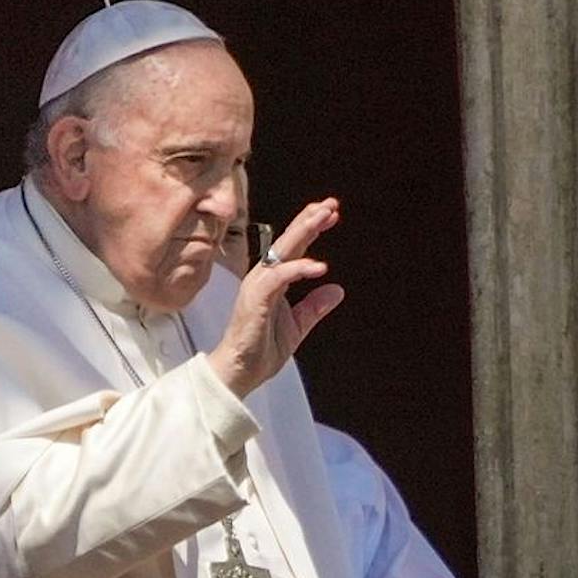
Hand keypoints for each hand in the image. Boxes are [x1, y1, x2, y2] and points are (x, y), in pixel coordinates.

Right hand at [206, 197, 344, 398]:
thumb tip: (337, 290)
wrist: (240, 374)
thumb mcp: (298, 326)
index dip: (312, 228)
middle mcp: (264, 278)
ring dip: (304, 232)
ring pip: (282, 251)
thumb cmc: (261, 350)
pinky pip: (278, 277)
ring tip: (325, 217)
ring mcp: (257, 286)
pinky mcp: (254, 299)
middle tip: (330, 203)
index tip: (332, 213)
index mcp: (274, 281)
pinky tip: (319, 266)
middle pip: (288, 241)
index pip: (294, 248)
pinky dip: (298, 269)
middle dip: (310, 219)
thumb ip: (314, 307)